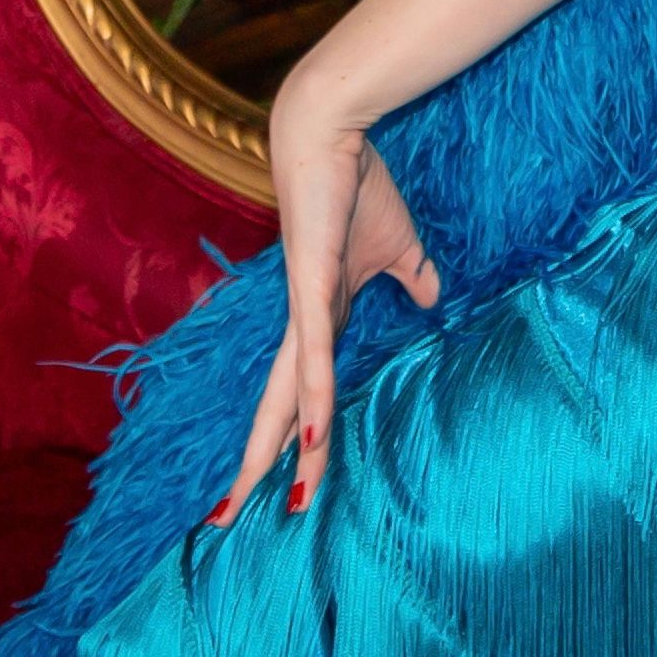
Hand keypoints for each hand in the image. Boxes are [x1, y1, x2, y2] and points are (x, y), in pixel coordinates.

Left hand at [217, 72, 440, 523]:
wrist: (332, 134)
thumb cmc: (358, 186)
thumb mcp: (399, 247)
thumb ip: (413, 278)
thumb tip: (432, 301)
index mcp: (319, 321)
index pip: (302, 396)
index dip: (291, 442)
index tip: (282, 488)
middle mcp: (302, 327)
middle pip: (275, 412)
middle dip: (254, 470)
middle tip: (224, 522)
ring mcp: (303, 312)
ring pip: (286, 398)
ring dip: (277, 454)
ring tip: (263, 504)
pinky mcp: (311, 290)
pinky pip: (313, 358)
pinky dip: (311, 401)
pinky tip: (309, 439)